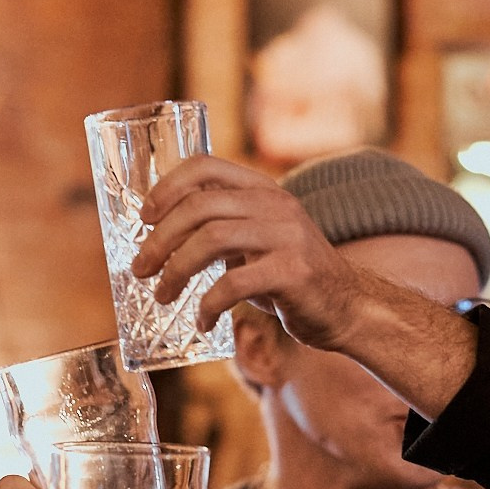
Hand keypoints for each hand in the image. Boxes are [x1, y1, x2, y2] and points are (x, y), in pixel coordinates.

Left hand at [132, 156, 398, 348]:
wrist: (348, 308)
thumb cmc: (291, 279)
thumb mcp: (257, 241)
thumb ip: (222, 229)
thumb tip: (159, 237)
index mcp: (263, 191)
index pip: (205, 166)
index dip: (167, 187)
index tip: (144, 217)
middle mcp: (275, 205)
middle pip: (199, 207)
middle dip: (159, 240)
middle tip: (140, 270)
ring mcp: (287, 236)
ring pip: (211, 240)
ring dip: (176, 271)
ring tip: (163, 296)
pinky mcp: (292, 273)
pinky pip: (233, 284)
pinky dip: (208, 306)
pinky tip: (203, 322)